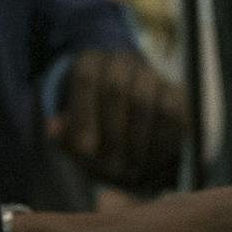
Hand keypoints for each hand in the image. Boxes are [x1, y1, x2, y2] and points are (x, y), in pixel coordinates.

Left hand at [49, 47, 187, 188]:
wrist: (130, 128)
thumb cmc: (95, 133)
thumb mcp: (75, 136)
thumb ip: (64, 135)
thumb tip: (53, 129)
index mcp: (90, 62)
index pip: (85, 78)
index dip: (83, 113)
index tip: (85, 148)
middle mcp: (121, 61)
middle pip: (115, 89)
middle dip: (111, 133)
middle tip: (110, 167)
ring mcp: (151, 74)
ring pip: (144, 102)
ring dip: (135, 142)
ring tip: (130, 171)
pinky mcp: (177, 92)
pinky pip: (172, 115)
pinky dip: (161, 144)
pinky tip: (152, 165)